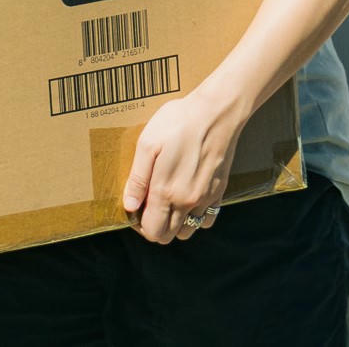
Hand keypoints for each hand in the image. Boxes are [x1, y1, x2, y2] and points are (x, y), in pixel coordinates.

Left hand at [121, 86, 242, 242]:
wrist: (215, 113)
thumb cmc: (178, 123)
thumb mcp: (147, 144)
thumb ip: (137, 179)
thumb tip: (129, 206)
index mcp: (166, 192)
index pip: (152, 231)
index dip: (139, 225)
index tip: (135, 209)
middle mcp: (188, 202)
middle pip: (168, 236)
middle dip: (154, 226)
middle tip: (148, 204)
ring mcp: (206, 199)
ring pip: (188, 231)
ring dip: (175, 224)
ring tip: (166, 201)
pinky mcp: (219, 192)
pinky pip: (207, 219)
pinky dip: (196, 217)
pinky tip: (188, 198)